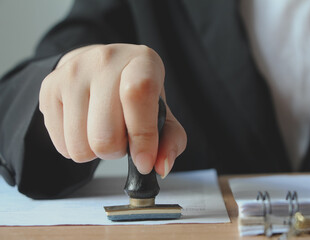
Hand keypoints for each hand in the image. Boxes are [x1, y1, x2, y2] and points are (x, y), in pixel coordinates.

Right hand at [39, 44, 186, 177]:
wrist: (99, 69)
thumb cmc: (135, 92)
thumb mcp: (161, 111)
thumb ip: (171, 139)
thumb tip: (161, 166)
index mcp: (141, 61)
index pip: (137, 95)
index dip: (142, 136)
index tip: (144, 162)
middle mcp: (104, 60)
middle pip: (105, 135)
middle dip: (117, 151)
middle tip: (122, 137)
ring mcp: (72, 72)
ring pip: (80, 146)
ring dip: (96, 151)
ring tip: (103, 130)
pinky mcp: (49, 87)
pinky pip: (61, 145)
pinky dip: (77, 147)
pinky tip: (85, 127)